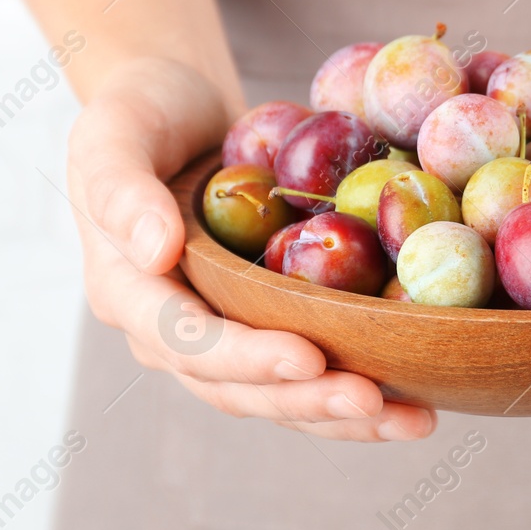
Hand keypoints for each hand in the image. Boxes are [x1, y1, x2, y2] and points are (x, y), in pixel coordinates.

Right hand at [66, 58, 434, 441]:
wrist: (174, 107)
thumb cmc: (139, 113)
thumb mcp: (113, 134)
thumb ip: (122, 191)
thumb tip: (155, 252)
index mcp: (129, 293)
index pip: (186, 340)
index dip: (246, 356)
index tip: (307, 358)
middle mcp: (173, 330)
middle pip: (239, 386)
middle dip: (308, 400)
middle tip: (376, 400)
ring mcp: (222, 333)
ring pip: (280, 394)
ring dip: (344, 414)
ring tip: (415, 422)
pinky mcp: (266, 323)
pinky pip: (310, 369)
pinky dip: (359, 387)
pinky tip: (418, 398)